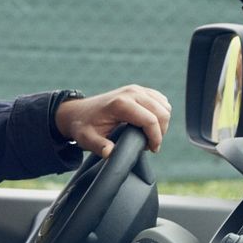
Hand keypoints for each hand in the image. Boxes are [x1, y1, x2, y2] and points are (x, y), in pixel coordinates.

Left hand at [54, 85, 171, 158]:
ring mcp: (136, 89)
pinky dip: (160, 113)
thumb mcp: (87, 139)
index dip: (156, 138)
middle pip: (162, 112)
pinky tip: (150, 125)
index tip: (151, 150)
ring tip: (149, 136)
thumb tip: (110, 153)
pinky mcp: (139, 89)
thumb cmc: (84, 126)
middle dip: (161, 132)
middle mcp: (131, 92)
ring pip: (164, 106)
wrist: (78, 112)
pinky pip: (161, 100)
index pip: (150, 120)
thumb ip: (99, 146)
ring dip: (162, 123)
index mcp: (121, 104)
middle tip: (149, 145)